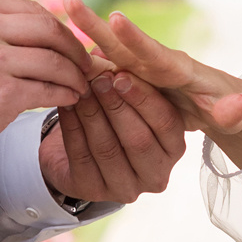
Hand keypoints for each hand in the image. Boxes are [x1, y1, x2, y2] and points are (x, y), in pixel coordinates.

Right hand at [0, 0, 91, 166]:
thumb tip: (44, 28)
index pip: (36, 11)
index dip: (62, 29)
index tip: (73, 44)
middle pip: (52, 31)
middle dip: (76, 49)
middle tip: (88, 64)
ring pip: (55, 61)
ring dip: (76, 76)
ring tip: (81, 86)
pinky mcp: (4, 93)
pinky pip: (50, 89)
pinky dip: (66, 94)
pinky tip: (70, 99)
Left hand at [38, 61, 188, 203]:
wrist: (82, 148)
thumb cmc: (115, 116)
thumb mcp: (129, 97)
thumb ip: (128, 78)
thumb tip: (109, 49)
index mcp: (173, 148)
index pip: (166, 123)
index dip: (144, 98)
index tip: (123, 74)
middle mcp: (156, 173)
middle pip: (138, 139)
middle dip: (116, 106)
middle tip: (99, 79)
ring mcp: (126, 188)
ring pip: (108, 149)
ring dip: (92, 114)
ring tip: (81, 87)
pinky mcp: (94, 192)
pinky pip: (82, 157)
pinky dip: (73, 127)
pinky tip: (67, 104)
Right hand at [57, 0, 241, 148]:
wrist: (216, 104)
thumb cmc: (225, 109)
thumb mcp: (233, 115)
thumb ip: (233, 112)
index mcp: (178, 70)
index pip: (154, 53)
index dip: (135, 39)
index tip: (116, 18)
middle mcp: (156, 62)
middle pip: (122, 43)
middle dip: (98, 23)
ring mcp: (140, 68)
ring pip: (108, 50)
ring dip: (86, 30)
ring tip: (61, 7)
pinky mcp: (130, 75)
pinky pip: (105, 65)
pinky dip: (84, 55)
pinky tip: (60, 46)